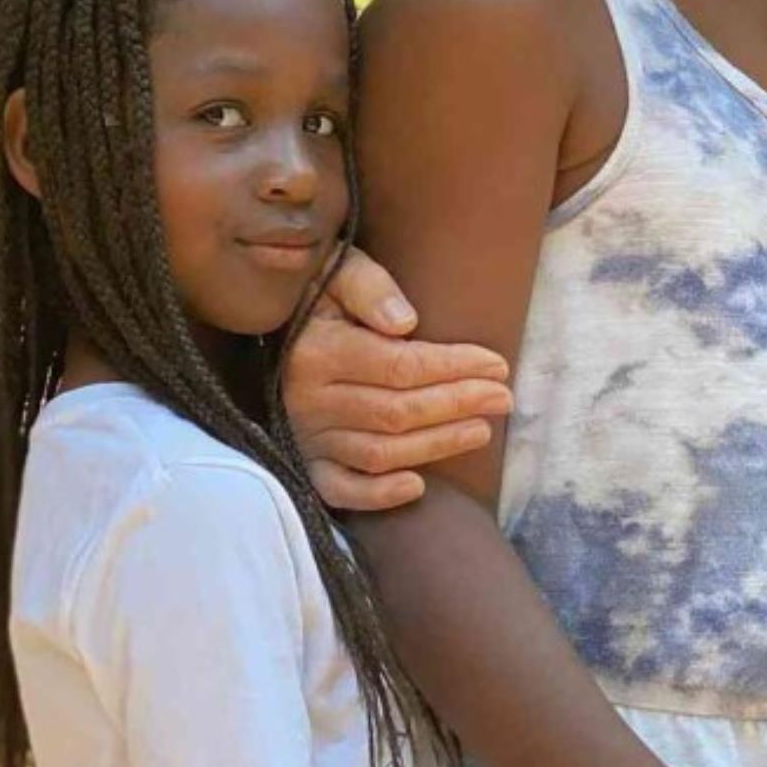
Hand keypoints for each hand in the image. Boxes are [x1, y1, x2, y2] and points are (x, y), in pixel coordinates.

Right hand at [284, 249, 511, 509]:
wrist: (263, 331)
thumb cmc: (315, 298)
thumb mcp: (336, 272)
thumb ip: (369, 287)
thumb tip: (404, 322)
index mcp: (317, 351)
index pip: (399, 366)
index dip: (453, 368)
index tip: (497, 365)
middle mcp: (308, 400)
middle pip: (397, 412)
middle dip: (458, 405)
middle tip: (503, 398)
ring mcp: (305, 437)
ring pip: (380, 453)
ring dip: (436, 445)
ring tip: (481, 430)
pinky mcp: (304, 464)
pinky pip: (340, 491)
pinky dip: (378, 494)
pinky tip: (417, 485)